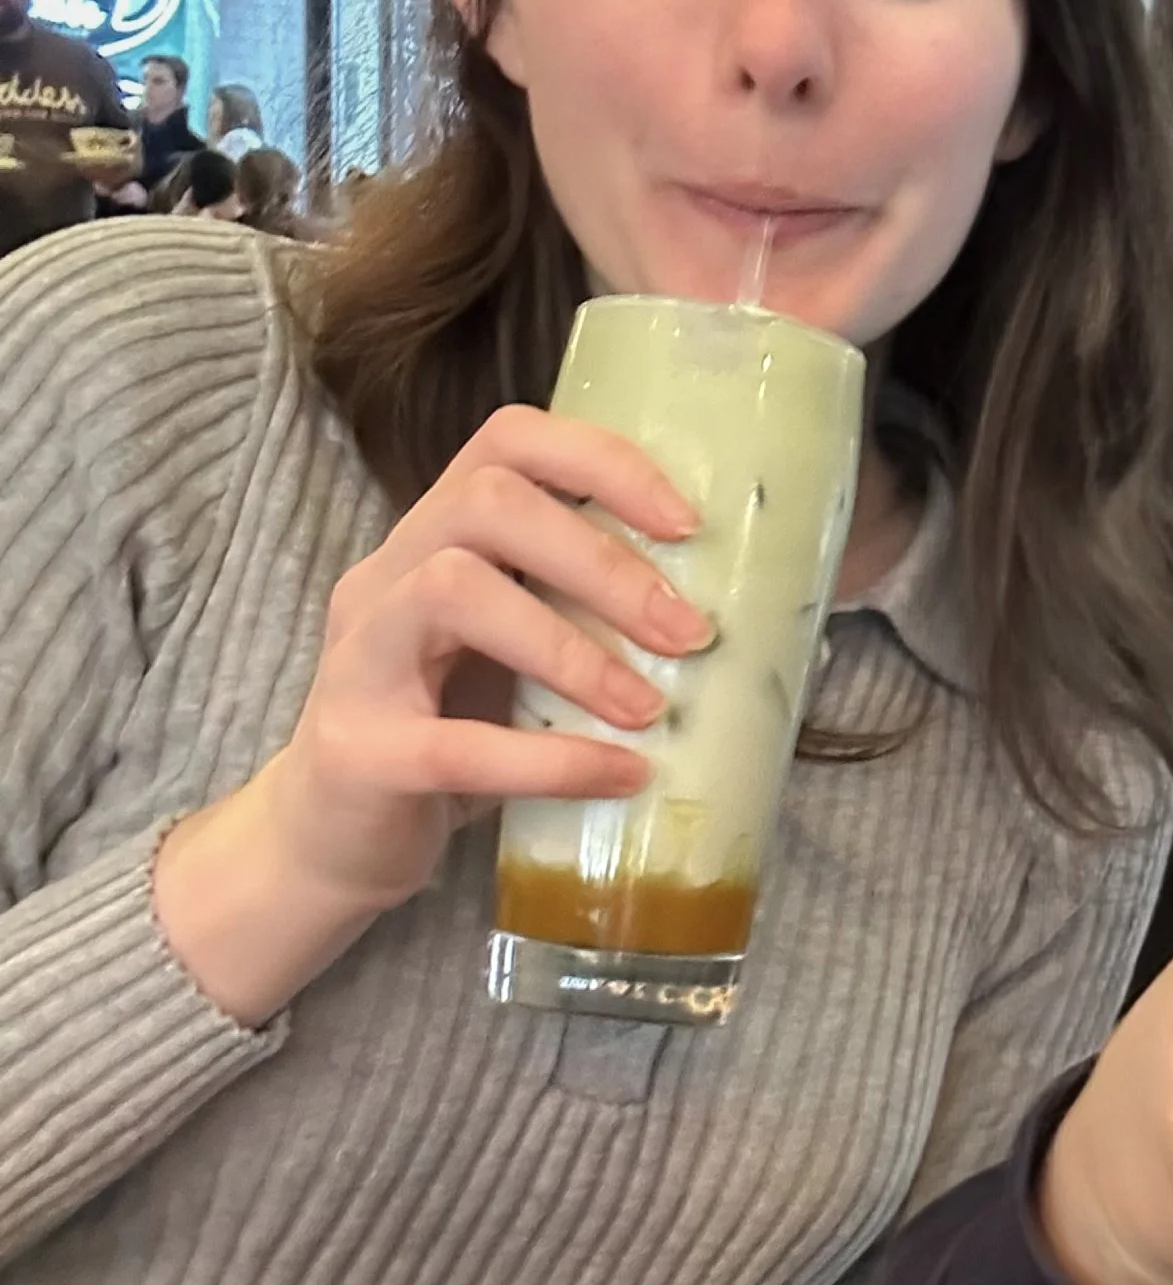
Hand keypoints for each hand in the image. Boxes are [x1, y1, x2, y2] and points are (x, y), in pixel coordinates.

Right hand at [154, 408, 709, 1024]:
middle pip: (486, 504)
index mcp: (432, 538)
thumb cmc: (448, 732)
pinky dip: (552, 760)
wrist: (332, 842)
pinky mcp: (357, 751)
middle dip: (602, 561)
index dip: (603, 463)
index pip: (507, 442)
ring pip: (454, 591)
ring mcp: (358, 659)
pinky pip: (455, 743)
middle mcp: (386, 577)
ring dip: (573, 648)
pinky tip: (621, 775)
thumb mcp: (515, 654)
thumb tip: (729, 608)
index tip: (688, 525)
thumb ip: (581, 614)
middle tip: (690, 633)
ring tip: (651, 707)